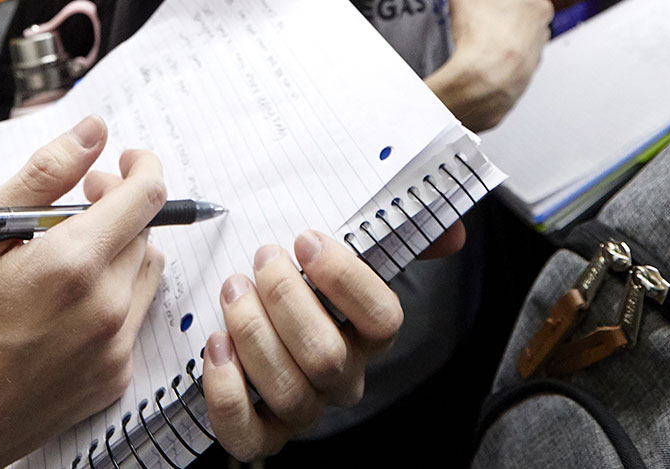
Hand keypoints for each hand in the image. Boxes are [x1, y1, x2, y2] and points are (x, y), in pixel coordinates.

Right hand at [0, 117, 163, 468]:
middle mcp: (105, 309)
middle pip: (145, 233)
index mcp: (73, 265)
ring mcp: (114, 350)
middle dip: (118, 208)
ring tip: (68, 255)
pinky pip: (133, 319)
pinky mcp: (113, 380)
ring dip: (120, 252)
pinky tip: (65, 304)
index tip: (123, 160)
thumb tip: (92, 132)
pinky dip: (112, 298)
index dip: (140, 167)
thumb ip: (43, 175)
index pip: (145, 195)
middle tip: (74, 207)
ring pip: (145, 274)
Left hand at [200, 230, 405, 459]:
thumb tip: (452, 235)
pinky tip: (217, 345)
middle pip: (328, 357)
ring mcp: (302, 408)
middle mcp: (341, 376)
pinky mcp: (259, 432)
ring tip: (234, 290)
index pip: (383, 319)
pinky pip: (248, 434)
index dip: (345, 279)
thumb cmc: (296, 274)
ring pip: (290, 392)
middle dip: (287, 300)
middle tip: (262, 258)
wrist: (246, 305)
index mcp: (368, 334)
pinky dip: (228, 392)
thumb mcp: (338, 247)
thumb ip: (394, 234)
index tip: (306, 240)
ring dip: (254, 334)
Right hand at [429, 0, 551, 130]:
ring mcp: (542, 32)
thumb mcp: (460, 0)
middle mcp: (540, 6)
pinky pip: (525, 40)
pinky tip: (492, 46)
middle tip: (479, 1)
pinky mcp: (538, 55)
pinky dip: (511, 39)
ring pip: (525, 17)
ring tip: (484, 26)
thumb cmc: (482, 38)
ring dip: (507, 18)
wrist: (491, 76)